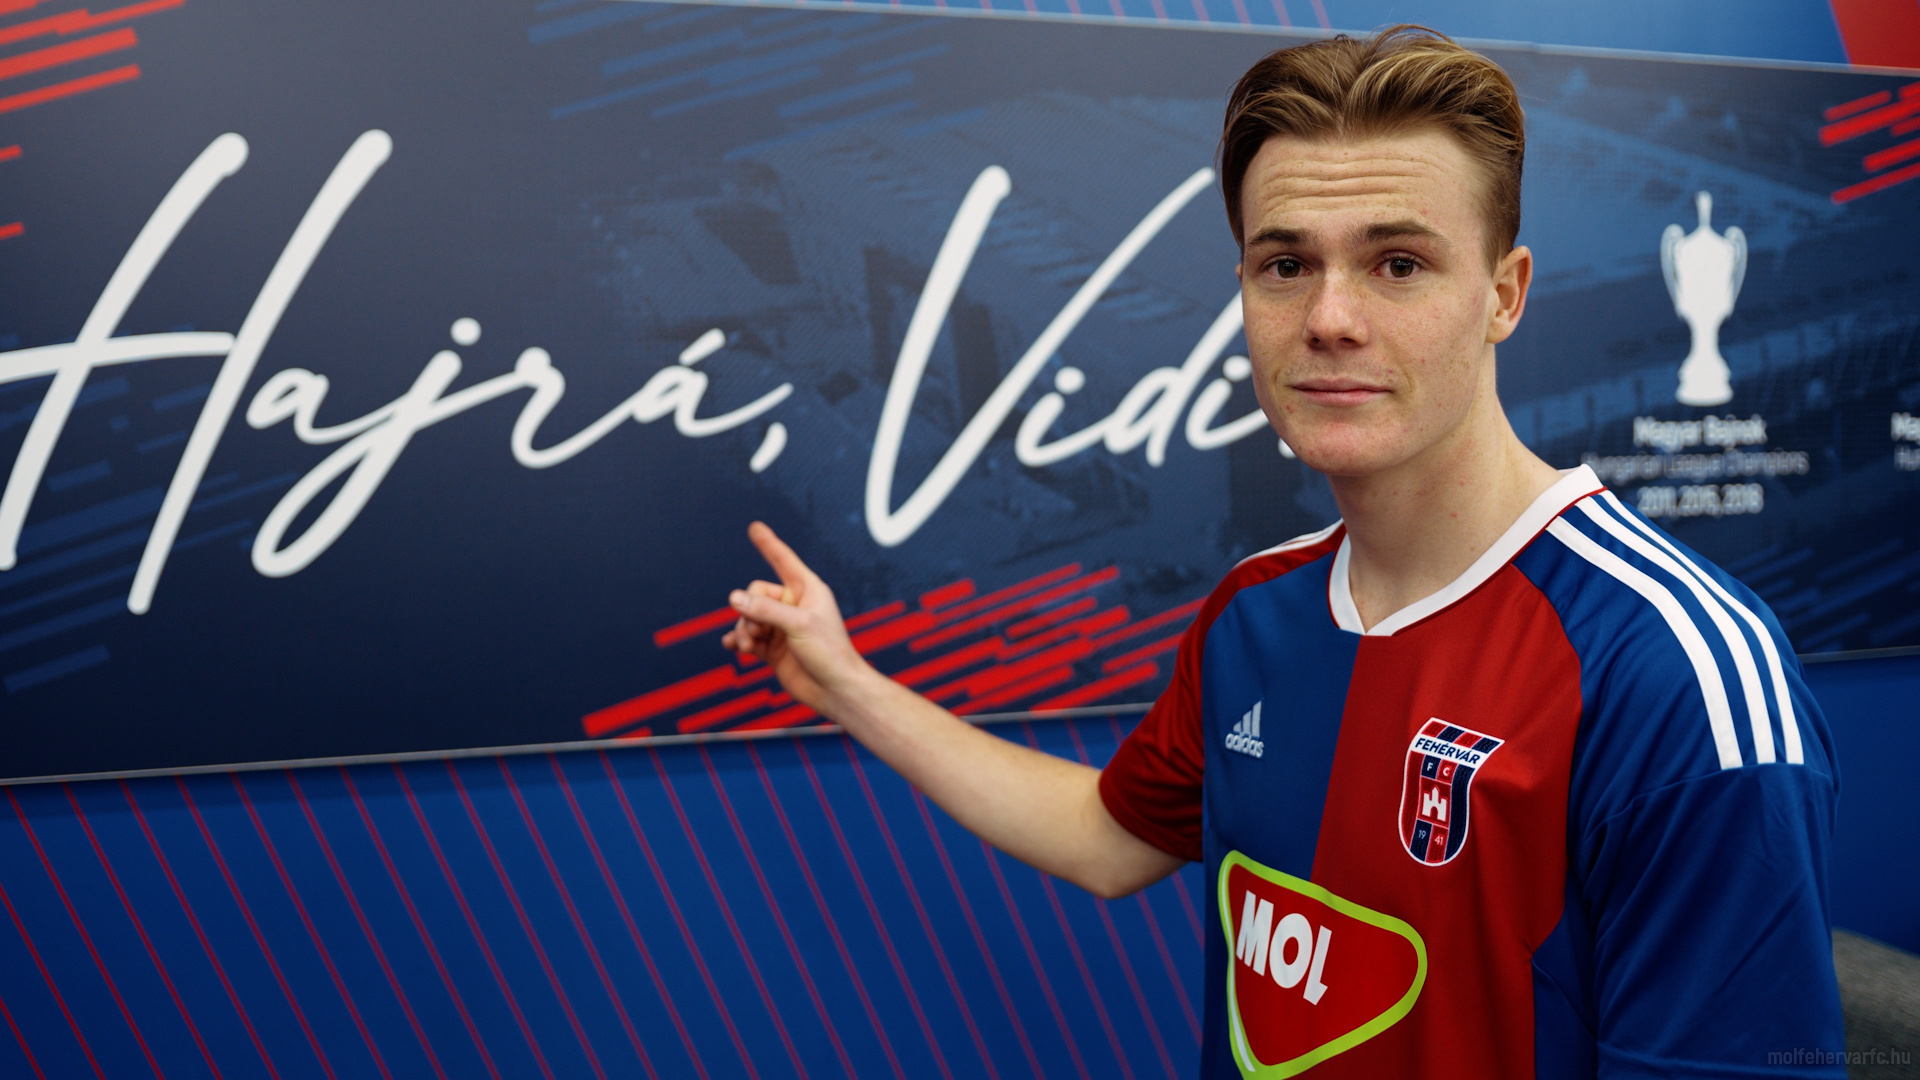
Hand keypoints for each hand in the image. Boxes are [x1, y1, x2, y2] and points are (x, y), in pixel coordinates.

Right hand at [720, 522, 871, 712]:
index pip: (783, 560)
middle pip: (755, 593)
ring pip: (747, 617)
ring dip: (742, 629)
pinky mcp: (773, 649)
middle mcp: (793, 606)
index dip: (768, 544)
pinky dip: (737, 642)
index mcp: (807, 590)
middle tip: (755, 629)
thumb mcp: (799, 625)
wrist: (835, 691)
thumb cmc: (829, 653)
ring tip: (747, 645)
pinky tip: (732, 647)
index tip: (754, 527)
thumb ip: (765, 609)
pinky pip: (746, 638)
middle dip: (748, 610)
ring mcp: (781, 627)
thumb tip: (734, 599)